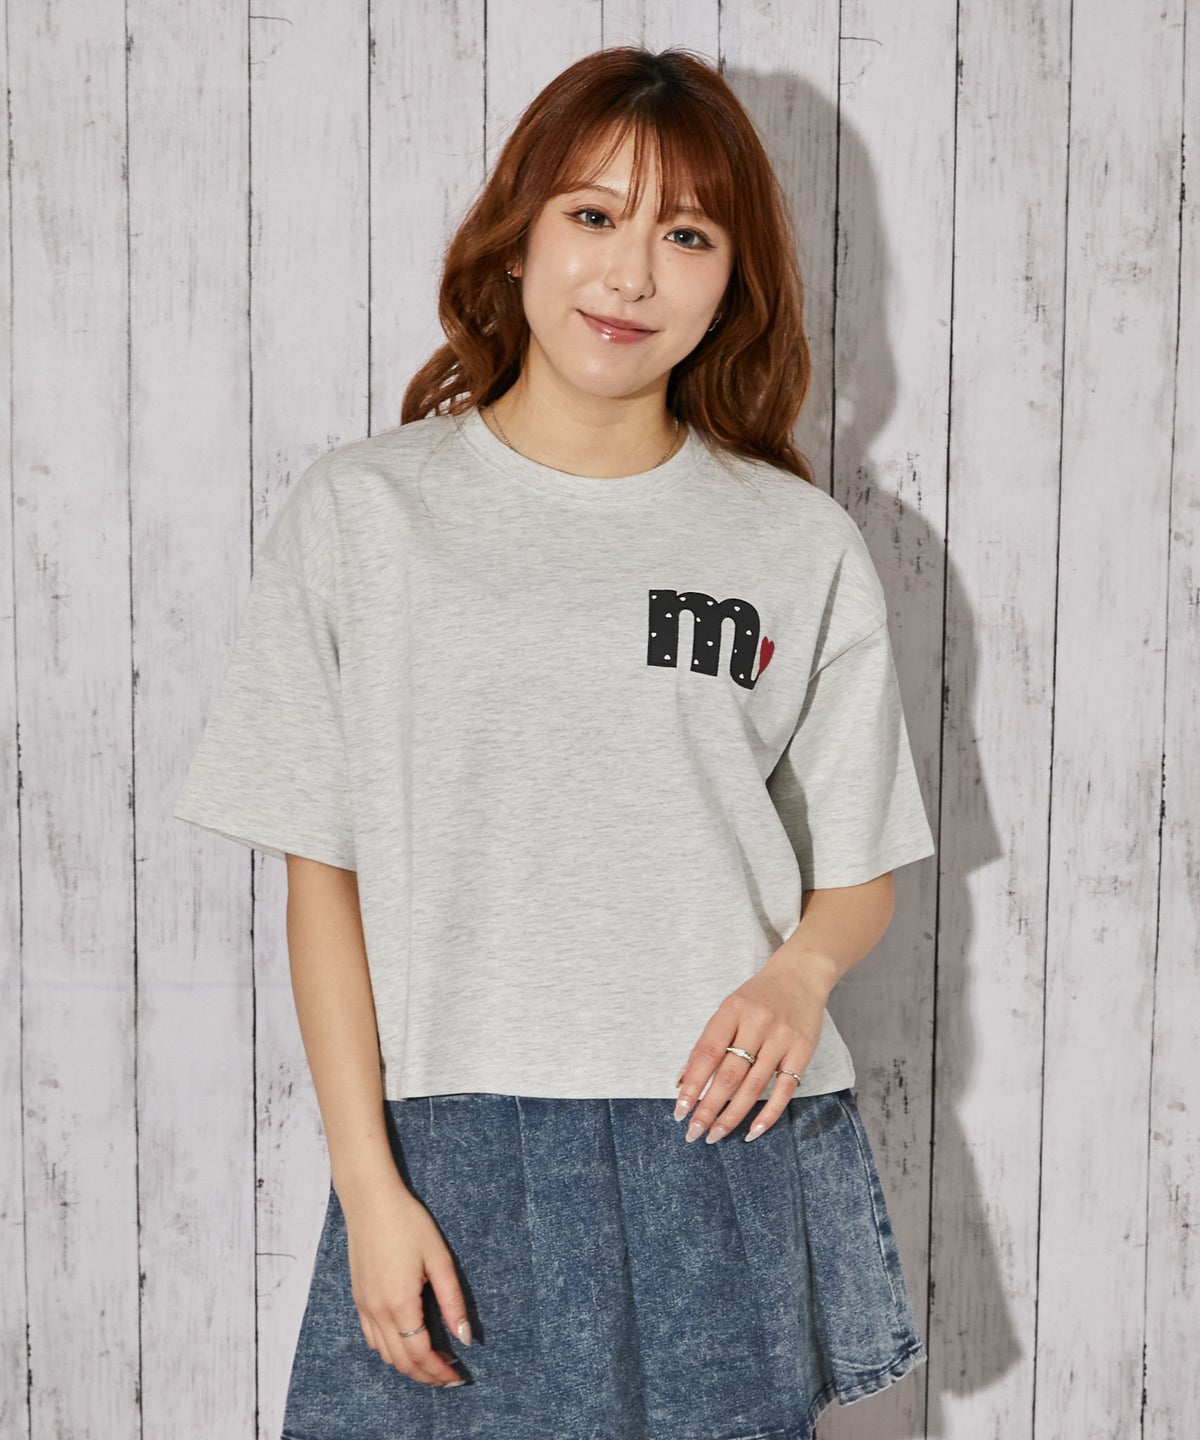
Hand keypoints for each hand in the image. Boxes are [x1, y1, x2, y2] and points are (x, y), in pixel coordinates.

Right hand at [340, 1175, 471, 1387]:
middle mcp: (377, 1311)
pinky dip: (391, 1350)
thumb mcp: (438, 1258)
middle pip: (401, 1362)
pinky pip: (372, 1338)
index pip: (420, 1354)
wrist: (370, 1200)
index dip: (440, 1371)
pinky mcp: (358, 1298)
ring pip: (385, 1354)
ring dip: (409, 1365)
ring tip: (434, 1361)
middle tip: (450, 1376)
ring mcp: (364, 1306)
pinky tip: (407, 1342)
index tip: (459, 1376)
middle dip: (427, 1375)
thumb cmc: (408, 1222)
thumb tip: (466, 1337)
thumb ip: (452, 1301)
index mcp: (400, 1302)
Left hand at [672, 948, 833, 1144]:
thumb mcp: (728, 1010)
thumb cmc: (757, 997)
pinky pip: (785, 1089)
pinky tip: (752, 1131)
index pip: (707, 1053)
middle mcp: (756, 1023)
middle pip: (729, 1074)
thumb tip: (684, 1081)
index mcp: (732, 1010)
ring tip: (715, 1135)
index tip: (679, 1111)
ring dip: (732, 1115)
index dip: (692, 1084)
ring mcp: (781, 1038)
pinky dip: (769, 1113)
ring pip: (754, 1085)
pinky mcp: (803, 1051)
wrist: (800, 975)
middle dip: (708, 1107)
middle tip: (694, 1132)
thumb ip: (708, 1042)